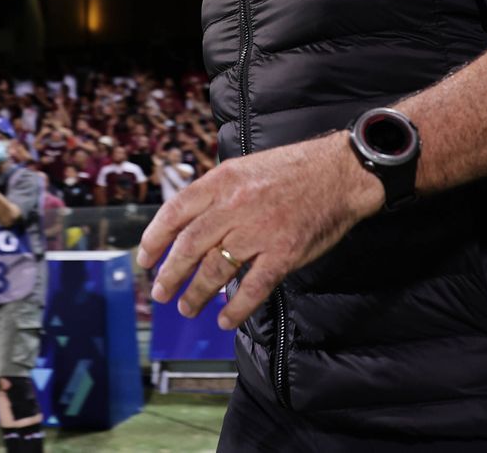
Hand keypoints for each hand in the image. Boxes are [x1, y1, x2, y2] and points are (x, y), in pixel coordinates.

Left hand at [137, 132, 381, 329]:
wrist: (341, 173)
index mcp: (223, 181)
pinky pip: (253, 288)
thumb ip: (217, 192)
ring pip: (216, 270)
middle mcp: (235, 206)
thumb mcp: (246, 167)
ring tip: (187, 307)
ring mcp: (259, 232)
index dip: (154, 238)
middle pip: (190, 246)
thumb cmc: (294, 169)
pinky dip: (236, 308)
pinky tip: (225, 320)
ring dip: (197, 294)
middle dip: (170, 273)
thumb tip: (189, 220)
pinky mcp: (284, 253)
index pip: (175, 212)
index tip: (145, 258)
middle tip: (160, 292)